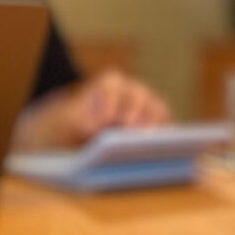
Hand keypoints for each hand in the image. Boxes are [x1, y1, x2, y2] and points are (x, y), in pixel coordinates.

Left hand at [11, 70, 170, 150]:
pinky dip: (164, 136)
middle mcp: (133, 90)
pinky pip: (166, 126)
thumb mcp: (68, 122)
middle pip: (138, 95)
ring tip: (147, 142)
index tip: (106, 119)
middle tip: (129, 128)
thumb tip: (90, 127)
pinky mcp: (160, 124)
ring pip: (157, 109)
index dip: (109, 101)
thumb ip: (76, 121)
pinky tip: (158, 151)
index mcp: (110, 83)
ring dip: (153, 123)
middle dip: (134, 111)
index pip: (111, 85)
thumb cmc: (76, 126)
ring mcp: (150, 106)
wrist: (85, 135)